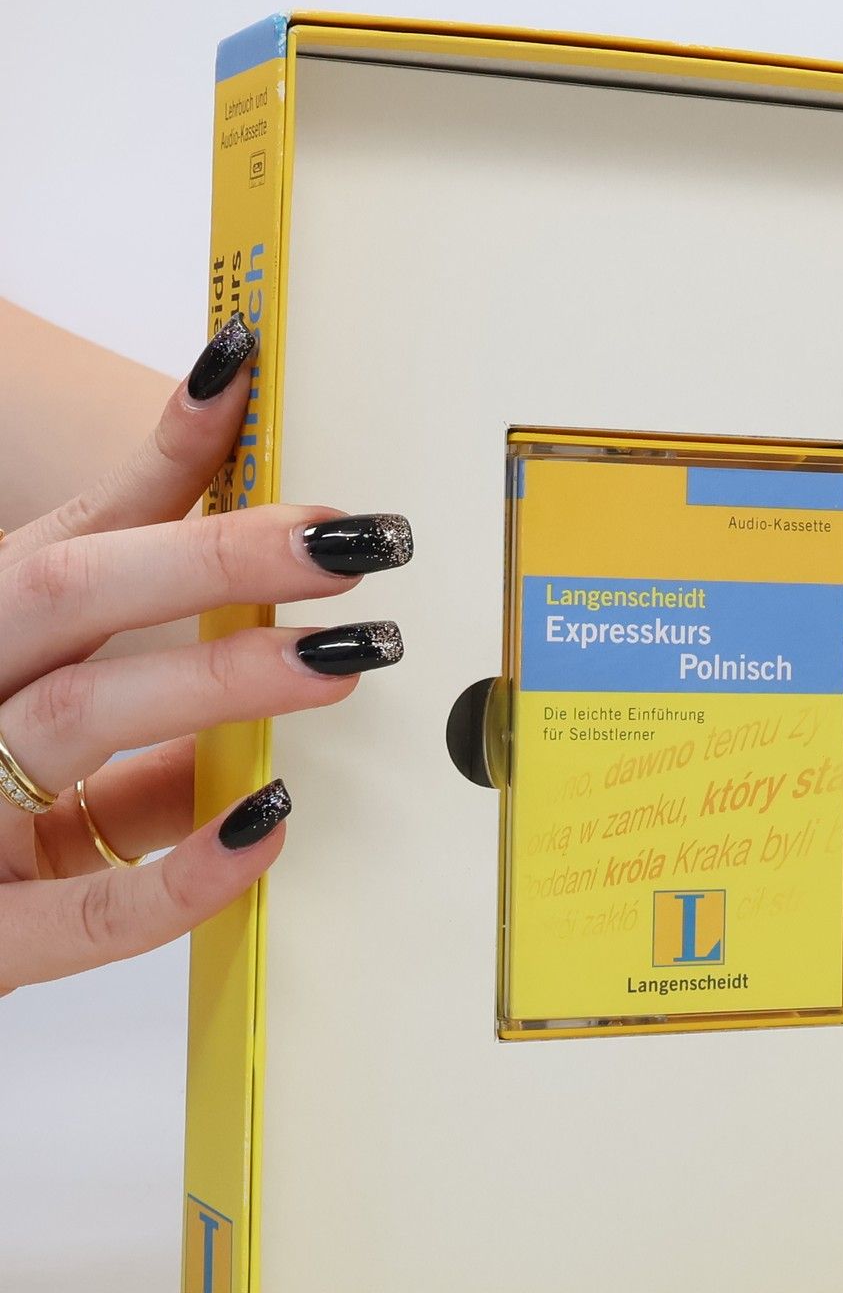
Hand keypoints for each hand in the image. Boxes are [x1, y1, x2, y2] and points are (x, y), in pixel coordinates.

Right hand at [0, 317, 413, 994]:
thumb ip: (133, 680)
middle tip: (352, 540)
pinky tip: (271, 823)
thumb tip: (268, 620)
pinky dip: (185, 871)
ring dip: (220, 681)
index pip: (73, 529)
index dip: (165, 453)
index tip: (254, 381)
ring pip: (79, 719)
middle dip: (214, 557)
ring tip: (345, 654)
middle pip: (67, 591)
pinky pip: (89, 911)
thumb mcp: (40, 713)